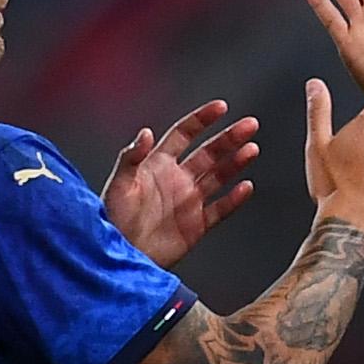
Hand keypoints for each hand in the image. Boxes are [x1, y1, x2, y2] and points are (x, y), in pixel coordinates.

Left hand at [99, 100, 258, 267]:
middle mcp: (177, 179)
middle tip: (250, 125)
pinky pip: (220, 209)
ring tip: (252, 150)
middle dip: (229, 138)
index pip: (185, 134)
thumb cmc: (112, 220)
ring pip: (219, 176)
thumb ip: (131, 157)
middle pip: (209, 152)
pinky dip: (234, 199)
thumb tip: (145, 132)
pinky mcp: (196, 225)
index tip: (221, 107)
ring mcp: (189, 202)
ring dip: (236, 163)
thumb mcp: (118, 185)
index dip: (202, 119)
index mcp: (158, 165)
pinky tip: (246, 187)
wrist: (121, 256)